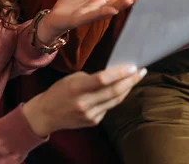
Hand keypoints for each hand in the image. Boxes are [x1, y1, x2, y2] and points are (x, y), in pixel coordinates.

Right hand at [22, 65, 145, 136]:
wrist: (47, 114)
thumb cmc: (59, 91)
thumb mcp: (73, 78)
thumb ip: (93, 78)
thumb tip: (113, 75)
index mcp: (77, 88)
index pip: (103, 80)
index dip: (119, 73)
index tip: (132, 67)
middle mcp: (84, 103)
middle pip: (114, 91)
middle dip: (130, 81)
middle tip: (141, 72)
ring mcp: (90, 115)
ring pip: (115, 100)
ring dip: (127, 89)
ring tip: (135, 78)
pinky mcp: (93, 122)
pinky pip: (108, 107)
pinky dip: (115, 98)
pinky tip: (120, 90)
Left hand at [37, 0, 136, 41]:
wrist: (55, 15)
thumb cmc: (72, 3)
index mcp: (102, 1)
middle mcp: (99, 8)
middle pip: (115, 4)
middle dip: (127, 2)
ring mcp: (90, 14)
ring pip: (107, 10)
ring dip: (118, 7)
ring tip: (129, 1)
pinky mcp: (80, 19)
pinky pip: (93, 15)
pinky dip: (102, 13)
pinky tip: (111, 10)